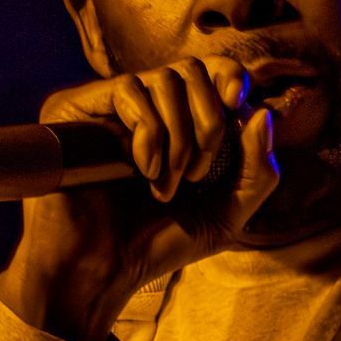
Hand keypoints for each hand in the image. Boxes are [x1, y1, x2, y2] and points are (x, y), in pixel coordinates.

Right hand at [0, 59, 277, 340]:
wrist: (102, 271)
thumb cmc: (156, 246)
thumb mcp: (225, 215)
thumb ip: (256, 172)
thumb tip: (262, 113)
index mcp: (178, 122)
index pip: (211, 71)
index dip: (231, 76)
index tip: (236, 104)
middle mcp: (145, 107)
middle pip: (193, 69)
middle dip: (209, 122)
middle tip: (197, 176)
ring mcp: (111, 107)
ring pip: (165, 79)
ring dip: (179, 137)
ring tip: (165, 185)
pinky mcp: (78, 108)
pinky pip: (129, 90)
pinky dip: (149, 132)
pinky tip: (143, 171)